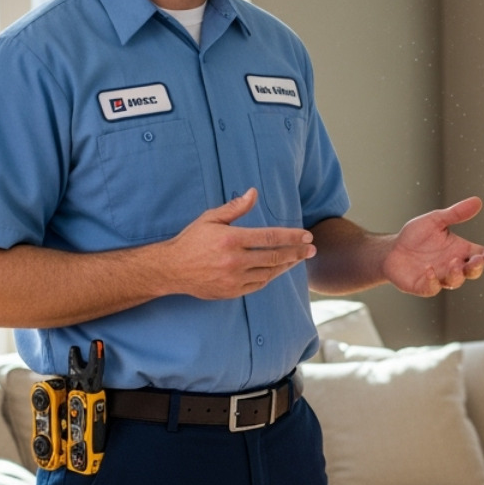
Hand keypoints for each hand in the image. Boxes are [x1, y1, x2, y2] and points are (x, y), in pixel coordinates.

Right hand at [162, 189, 314, 299]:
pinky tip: (278, 270)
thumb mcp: (210, 218)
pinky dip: (270, 277)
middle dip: (297, 253)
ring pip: (269, 273)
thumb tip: (254, 192)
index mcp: (231, 239)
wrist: (171, 269)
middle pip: (275, 257)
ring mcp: (234, 278)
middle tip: (311, 250)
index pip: (270, 237)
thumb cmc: (192, 240)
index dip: (292, 237)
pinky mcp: (231, 292)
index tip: (307, 236)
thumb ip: (235, 207)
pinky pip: (258, 285)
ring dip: (286, 266)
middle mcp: (235, 260)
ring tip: (298, 259)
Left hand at [381, 196, 483, 296]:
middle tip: (477, 260)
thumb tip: (477, 201)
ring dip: (457, 274)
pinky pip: (432, 288)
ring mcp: (440, 278)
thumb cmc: (416, 236)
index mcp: (460, 250)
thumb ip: (456, 213)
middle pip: (472, 271)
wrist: (392, 250)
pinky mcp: (424, 287)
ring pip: (455, 281)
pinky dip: (433, 281)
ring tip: (453, 264)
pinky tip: (430, 270)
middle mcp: (453, 266)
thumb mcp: (436, 220)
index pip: (480, 255)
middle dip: (476, 267)